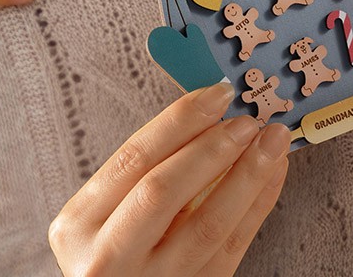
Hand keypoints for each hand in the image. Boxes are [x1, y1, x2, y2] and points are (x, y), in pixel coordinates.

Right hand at [49, 81, 290, 276]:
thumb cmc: (118, 251)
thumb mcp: (109, 214)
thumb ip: (148, 171)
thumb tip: (212, 112)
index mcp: (79, 223)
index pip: (133, 158)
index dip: (179, 120)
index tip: (217, 94)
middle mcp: (106, 258)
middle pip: (163, 191)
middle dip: (212, 148)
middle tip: (247, 119)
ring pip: (206, 225)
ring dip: (247, 175)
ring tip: (272, 141)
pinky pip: (232, 248)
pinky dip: (258, 205)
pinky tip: (273, 174)